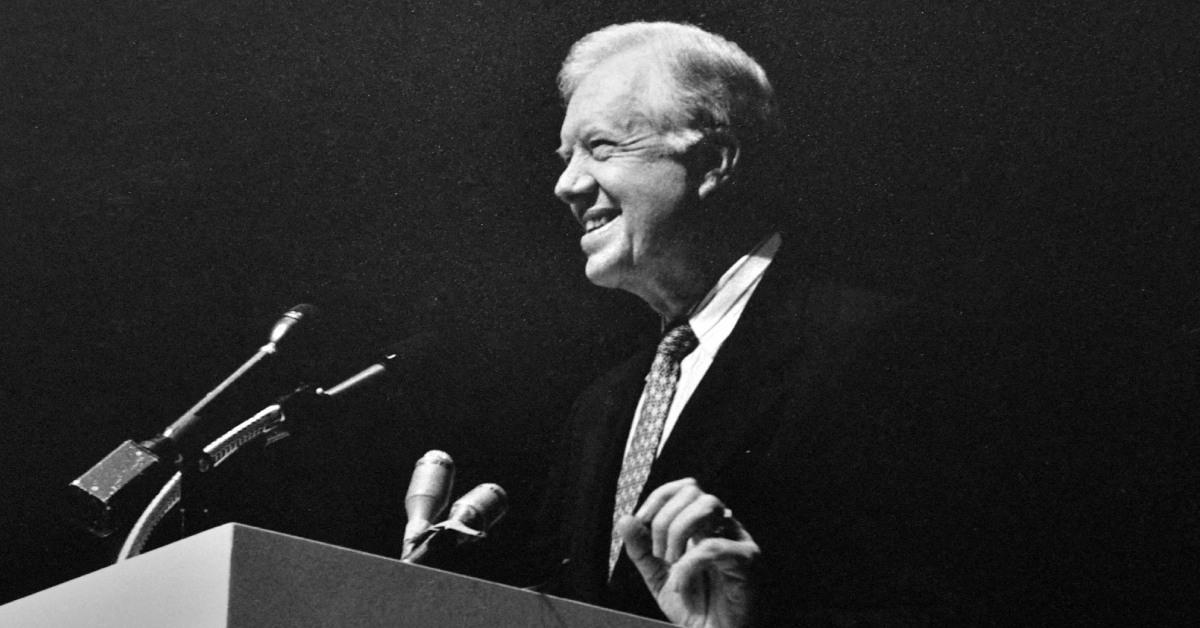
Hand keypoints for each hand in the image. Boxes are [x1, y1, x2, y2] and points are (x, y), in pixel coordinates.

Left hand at [616, 478, 759, 627]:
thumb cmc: (696, 608)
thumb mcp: (658, 576)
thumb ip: (641, 549)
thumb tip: (625, 520)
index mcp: (703, 525)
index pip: (684, 487)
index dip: (659, 498)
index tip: (641, 521)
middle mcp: (722, 526)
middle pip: (693, 491)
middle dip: (665, 520)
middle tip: (659, 554)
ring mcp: (737, 539)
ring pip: (707, 505)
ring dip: (678, 532)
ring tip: (671, 562)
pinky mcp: (747, 560)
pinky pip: (714, 546)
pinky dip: (689, 565)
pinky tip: (683, 584)